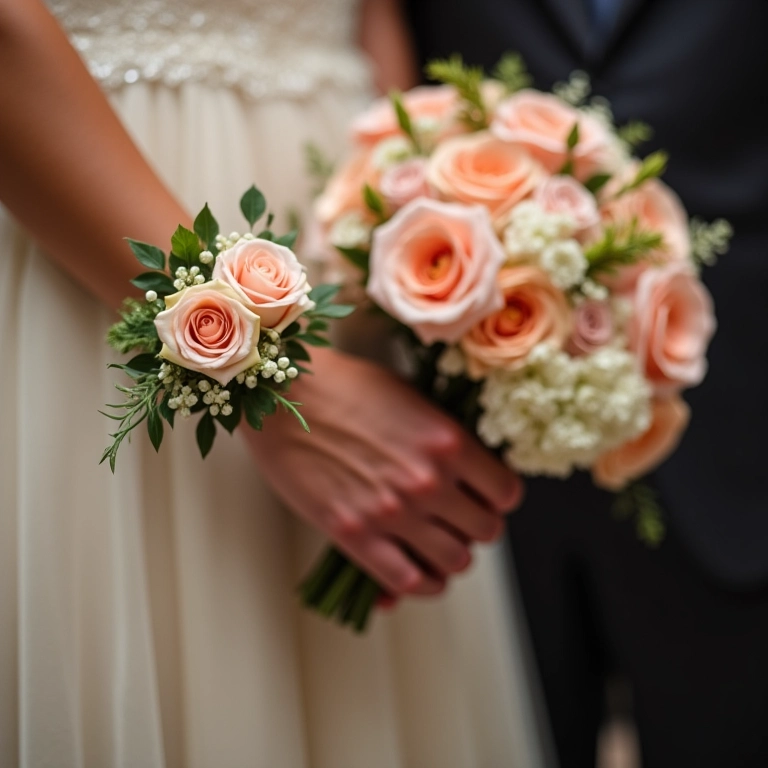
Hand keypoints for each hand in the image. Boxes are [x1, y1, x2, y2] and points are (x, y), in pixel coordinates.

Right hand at [245, 348, 522, 598]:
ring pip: (456, 561)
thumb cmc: (345, 387)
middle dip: (476, 525)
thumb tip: (469, 472)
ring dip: (452, 555)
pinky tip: (419, 572)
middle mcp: (430, 482)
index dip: (497, 496)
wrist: (283, 397)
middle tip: (458, 518)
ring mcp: (394, 513)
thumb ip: (445, 439)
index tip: (484, 494)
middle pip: (487, 530)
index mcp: (449, 442)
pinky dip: (422, 584)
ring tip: (437, 543)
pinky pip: (409, 581)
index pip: (507, 493)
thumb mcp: (412, 399)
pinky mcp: (356, 536)